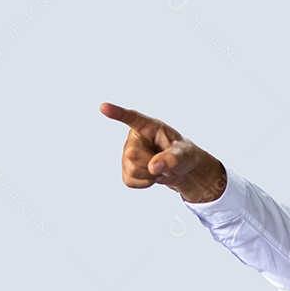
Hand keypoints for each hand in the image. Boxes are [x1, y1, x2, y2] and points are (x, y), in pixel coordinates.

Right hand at [99, 102, 225, 202]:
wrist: (182, 170)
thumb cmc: (184, 155)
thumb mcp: (185, 154)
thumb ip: (172, 158)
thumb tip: (153, 167)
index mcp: (148, 126)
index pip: (131, 118)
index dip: (117, 112)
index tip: (103, 107)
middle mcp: (134, 139)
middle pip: (132, 155)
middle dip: (152, 163)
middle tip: (165, 161)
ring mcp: (127, 155)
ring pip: (132, 170)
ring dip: (150, 175)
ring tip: (160, 168)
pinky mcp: (126, 170)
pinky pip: (130, 181)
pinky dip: (145, 183)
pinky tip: (152, 176)